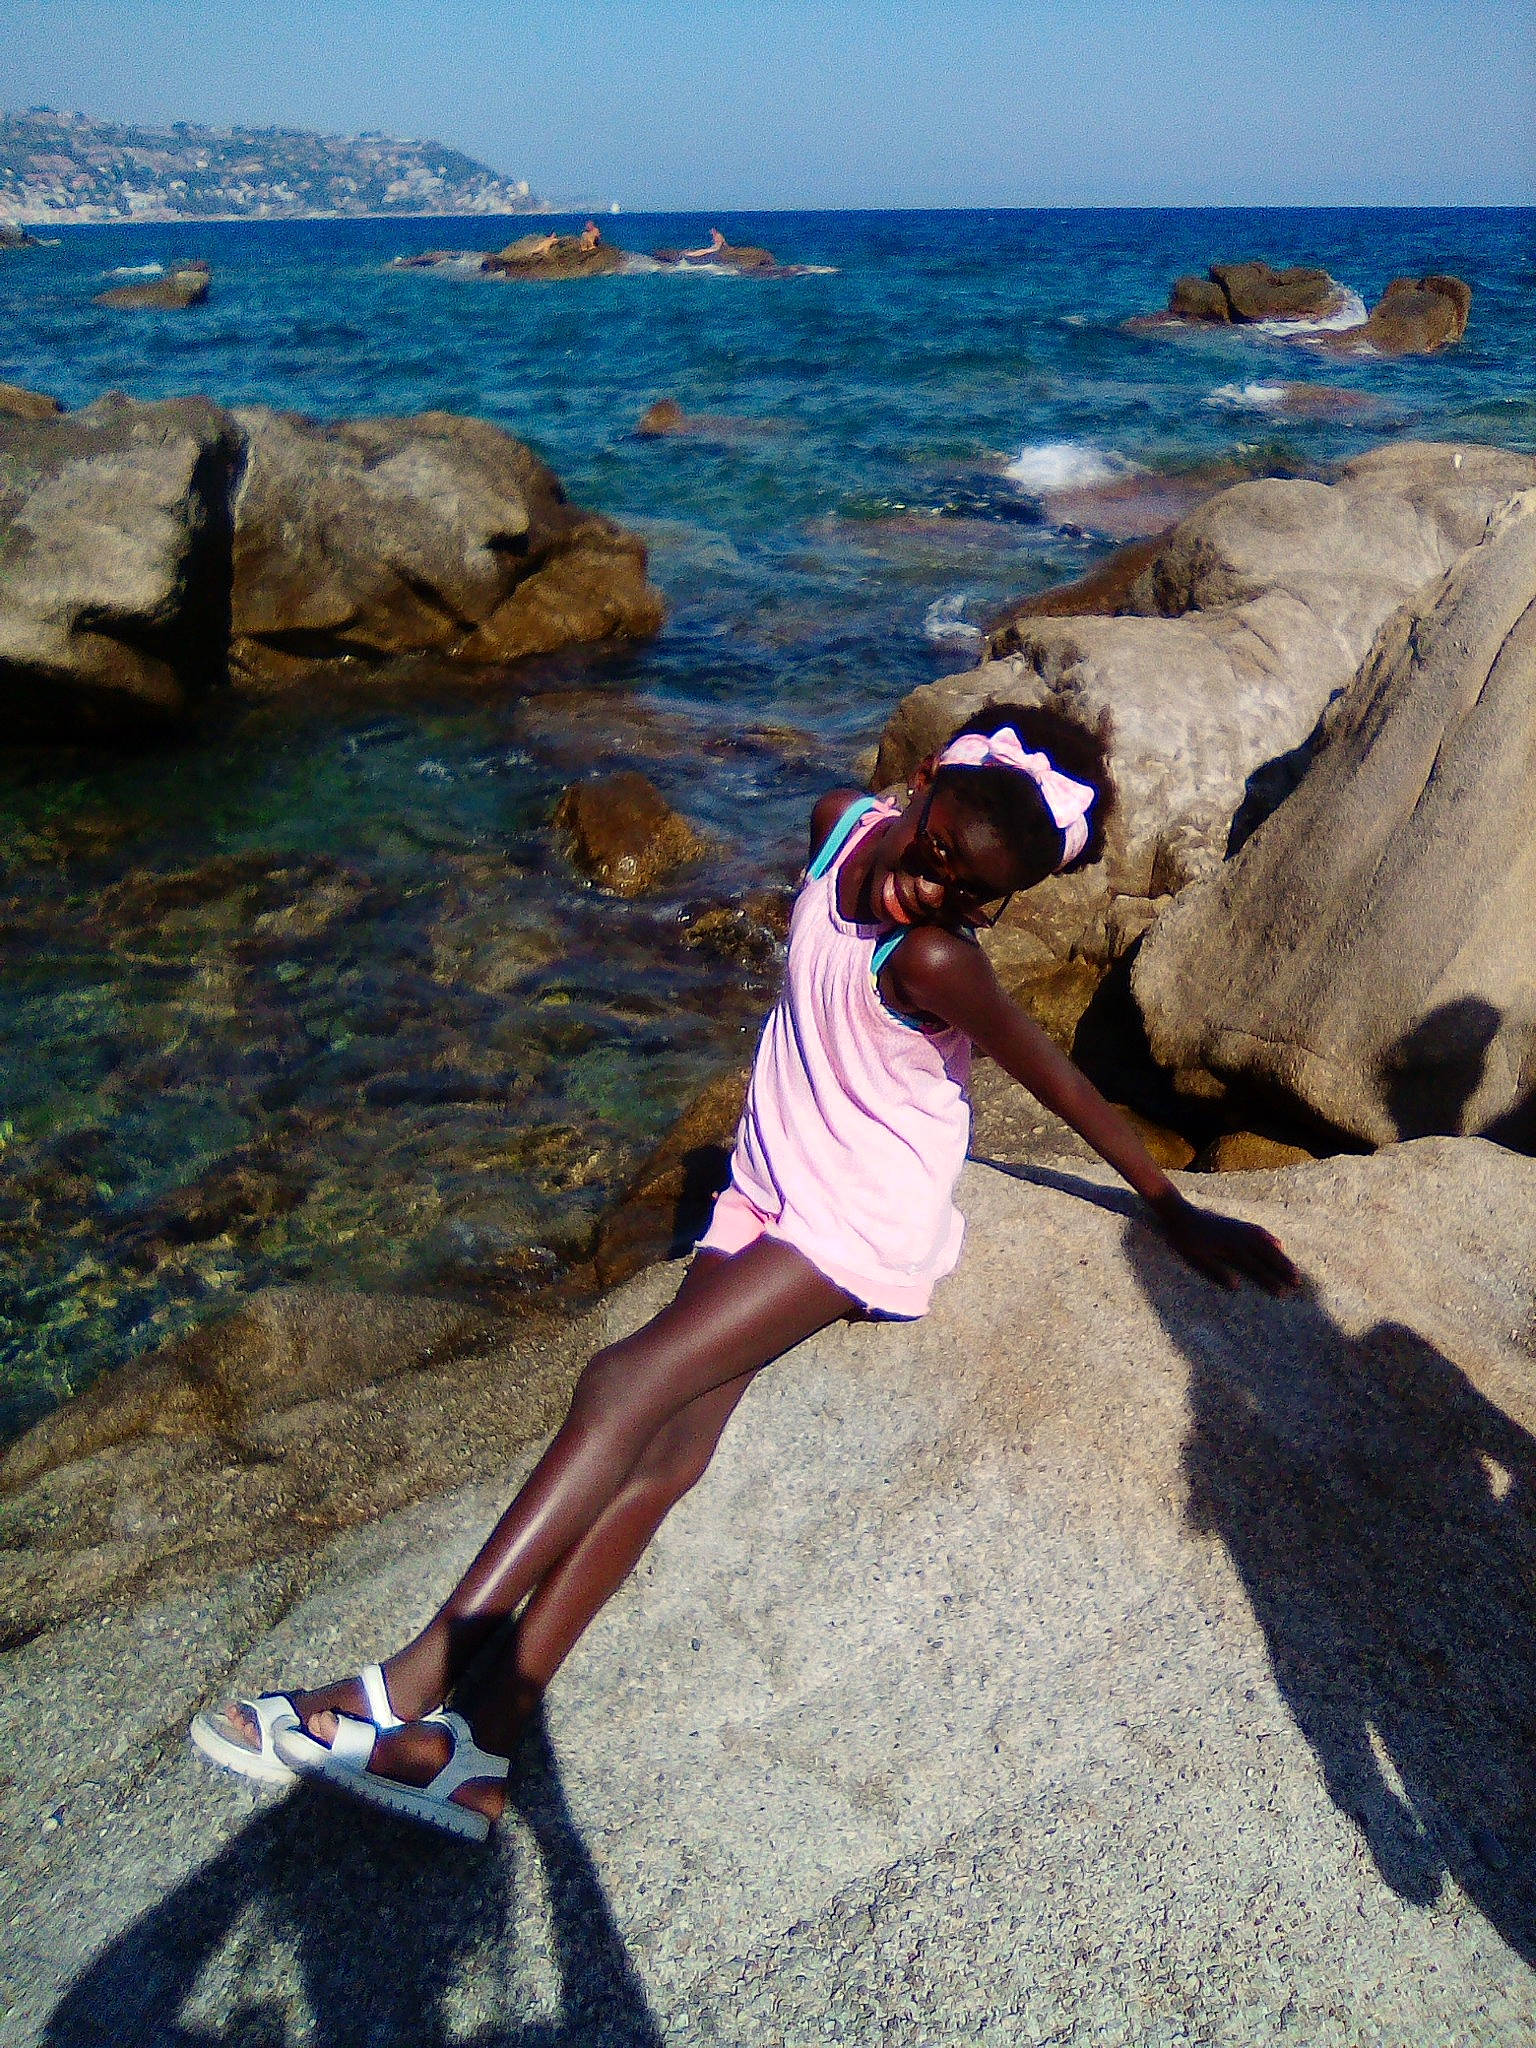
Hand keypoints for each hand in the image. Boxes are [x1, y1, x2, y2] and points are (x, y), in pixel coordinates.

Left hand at [1155, 1195, 1299, 1293]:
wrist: (1180, 1212)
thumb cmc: (1185, 1238)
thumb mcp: (1196, 1258)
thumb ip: (1216, 1271)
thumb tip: (1236, 1286)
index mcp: (1231, 1247)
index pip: (1255, 1267)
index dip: (1270, 1280)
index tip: (1282, 1292)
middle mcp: (1240, 1237)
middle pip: (1267, 1255)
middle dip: (1283, 1269)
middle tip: (1298, 1282)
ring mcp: (1240, 1229)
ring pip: (1267, 1244)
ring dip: (1282, 1257)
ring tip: (1294, 1269)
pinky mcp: (1238, 1224)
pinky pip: (1260, 1232)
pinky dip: (1271, 1239)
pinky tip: (1279, 1245)